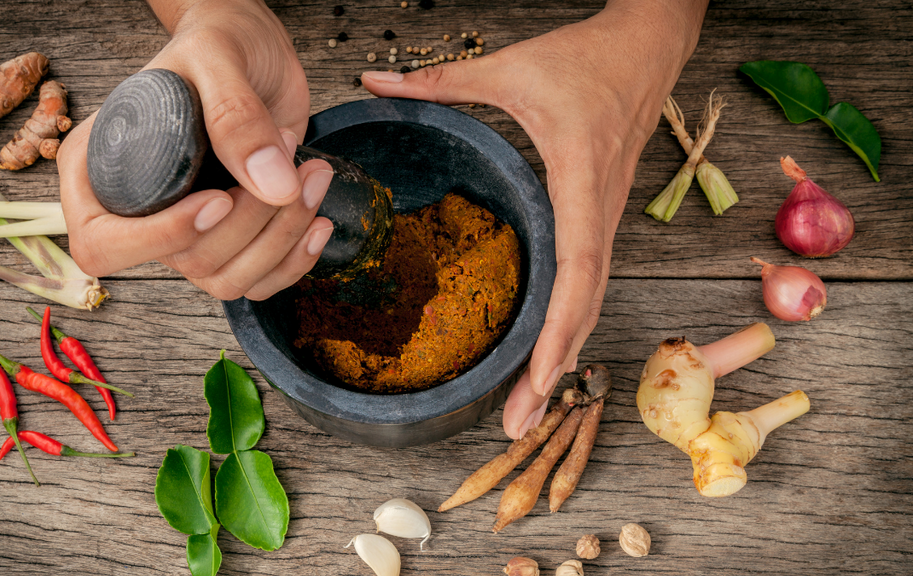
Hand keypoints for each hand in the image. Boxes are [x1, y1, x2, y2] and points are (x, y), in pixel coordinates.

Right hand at [59, 0, 333, 299]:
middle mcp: (138, 212)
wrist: (252, 49)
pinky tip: (318, 218)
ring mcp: (187, 232)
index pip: (103, 244)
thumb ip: (236, 116)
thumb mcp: (217, 58)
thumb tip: (273, 186)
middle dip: (252, 223)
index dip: (161, 238)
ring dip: (283, 239)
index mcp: (98, 170)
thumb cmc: (217, 42)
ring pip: (228, 278)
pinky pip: (258, 280)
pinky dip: (295, 261)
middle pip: (185, 263)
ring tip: (314, 175)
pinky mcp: (232, 238)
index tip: (219, 199)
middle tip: (292, 157)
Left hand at [362, 0, 706, 437]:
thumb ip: (441, 80)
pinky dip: (570, 323)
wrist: (651, 44)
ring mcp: (604, 215)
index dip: (561, 327)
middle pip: (585, 304)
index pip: (578, 268)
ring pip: (590, 300)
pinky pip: (588, 280)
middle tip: (520, 424)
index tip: (541, 377)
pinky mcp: (600, 214)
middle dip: (555, 368)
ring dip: (563, 355)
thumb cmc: (589, 57)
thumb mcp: (510, 67)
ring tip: (532, 409)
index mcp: (578, 180)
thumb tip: (375, 84)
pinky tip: (550, 355)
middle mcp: (597, 209)